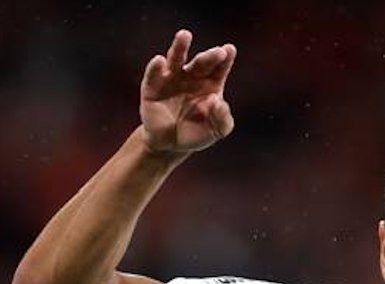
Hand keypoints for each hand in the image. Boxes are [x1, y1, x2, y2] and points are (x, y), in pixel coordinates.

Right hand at [139, 30, 236, 154]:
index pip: (220, 69)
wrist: (171, 145)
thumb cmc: (197, 133)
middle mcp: (191, 78)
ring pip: (176, 59)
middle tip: (218, 52)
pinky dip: (156, 67)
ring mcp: (171, 80)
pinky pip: (154, 75)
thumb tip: (217, 101)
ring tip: (185, 35)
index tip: (229, 49)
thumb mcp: (217, 131)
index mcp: (211, 85)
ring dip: (180, 47)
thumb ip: (223, 119)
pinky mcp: (152, 87)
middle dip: (210, 57)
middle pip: (201, 63)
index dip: (225, 59)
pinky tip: (160, 60)